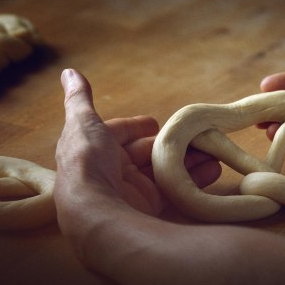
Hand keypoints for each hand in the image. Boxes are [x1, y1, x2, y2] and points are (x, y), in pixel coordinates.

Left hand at [54, 69, 220, 234]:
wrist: (95, 212)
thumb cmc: (87, 162)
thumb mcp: (82, 123)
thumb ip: (79, 99)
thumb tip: (69, 72)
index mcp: (96, 149)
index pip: (121, 134)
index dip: (139, 127)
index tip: (159, 124)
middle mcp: (113, 170)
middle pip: (148, 151)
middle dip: (173, 142)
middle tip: (199, 132)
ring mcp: (133, 189)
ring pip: (165, 168)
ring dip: (189, 158)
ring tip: (214, 148)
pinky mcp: (149, 206)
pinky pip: (175, 189)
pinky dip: (195, 179)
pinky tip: (214, 167)